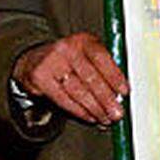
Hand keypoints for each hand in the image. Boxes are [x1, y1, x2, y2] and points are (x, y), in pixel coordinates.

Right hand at [12, 33, 128, 125]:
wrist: (36, 59)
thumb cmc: (70, 59)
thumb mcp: (88, 54)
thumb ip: (104, 68)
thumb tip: (120, 91)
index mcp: (84, 41)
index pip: (102, 59)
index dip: (115, 77)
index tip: (124, 92)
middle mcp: (67, 49)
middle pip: (90, 78)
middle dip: (106, 99)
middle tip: (117, 112)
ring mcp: (52, 63)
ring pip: (78, 91)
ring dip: (94, 108)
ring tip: (105, 118)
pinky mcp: (40, 78)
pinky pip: (63, 99)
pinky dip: (79, 110)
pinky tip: (89, 116)